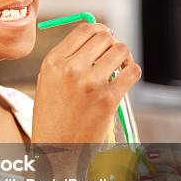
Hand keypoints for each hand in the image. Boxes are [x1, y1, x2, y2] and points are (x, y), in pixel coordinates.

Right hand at [32, 21, 141, 144]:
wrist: (57, 150)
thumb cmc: (53, 117)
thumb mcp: (47, 82)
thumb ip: (67, 58)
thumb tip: (98, 36)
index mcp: (52, 62)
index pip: (84, 29)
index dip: (98, 30)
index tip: (103, 38)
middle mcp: (70, 69)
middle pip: (104, 37)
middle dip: (112, 43)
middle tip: (112, 55)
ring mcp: (90, 84)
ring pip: (121, 50)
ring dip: (124, 56)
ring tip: (118, 67)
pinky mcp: (108, 99)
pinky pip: (132, 71)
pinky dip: (132, 71)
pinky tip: (124, 78)